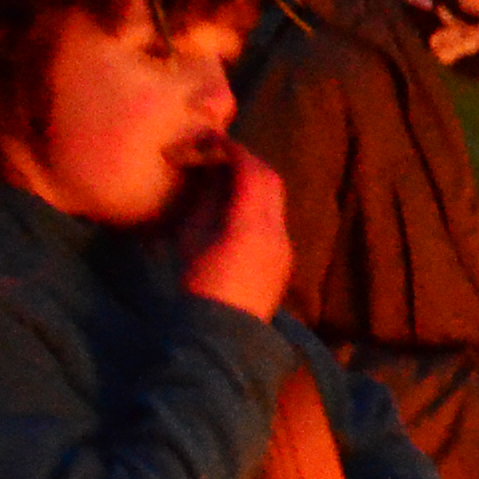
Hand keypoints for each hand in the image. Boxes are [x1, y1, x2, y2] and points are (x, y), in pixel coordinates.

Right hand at [176, 148, 293, 320]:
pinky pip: (276, 220)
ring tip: (225, 178)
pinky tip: (236, 208)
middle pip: (271, 182)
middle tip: (219, 155)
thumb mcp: (192, 239)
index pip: (252, 172)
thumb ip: (204, 201)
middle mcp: (278, 232)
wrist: (221, 337)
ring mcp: (285, 248)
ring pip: (277, 201)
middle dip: (247, 163)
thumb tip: (209, 173)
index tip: (213, 141)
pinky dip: (260, 204)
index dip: (234, 151)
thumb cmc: (197, 287)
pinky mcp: (284, 262)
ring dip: (255, 183)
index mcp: (252, 225)